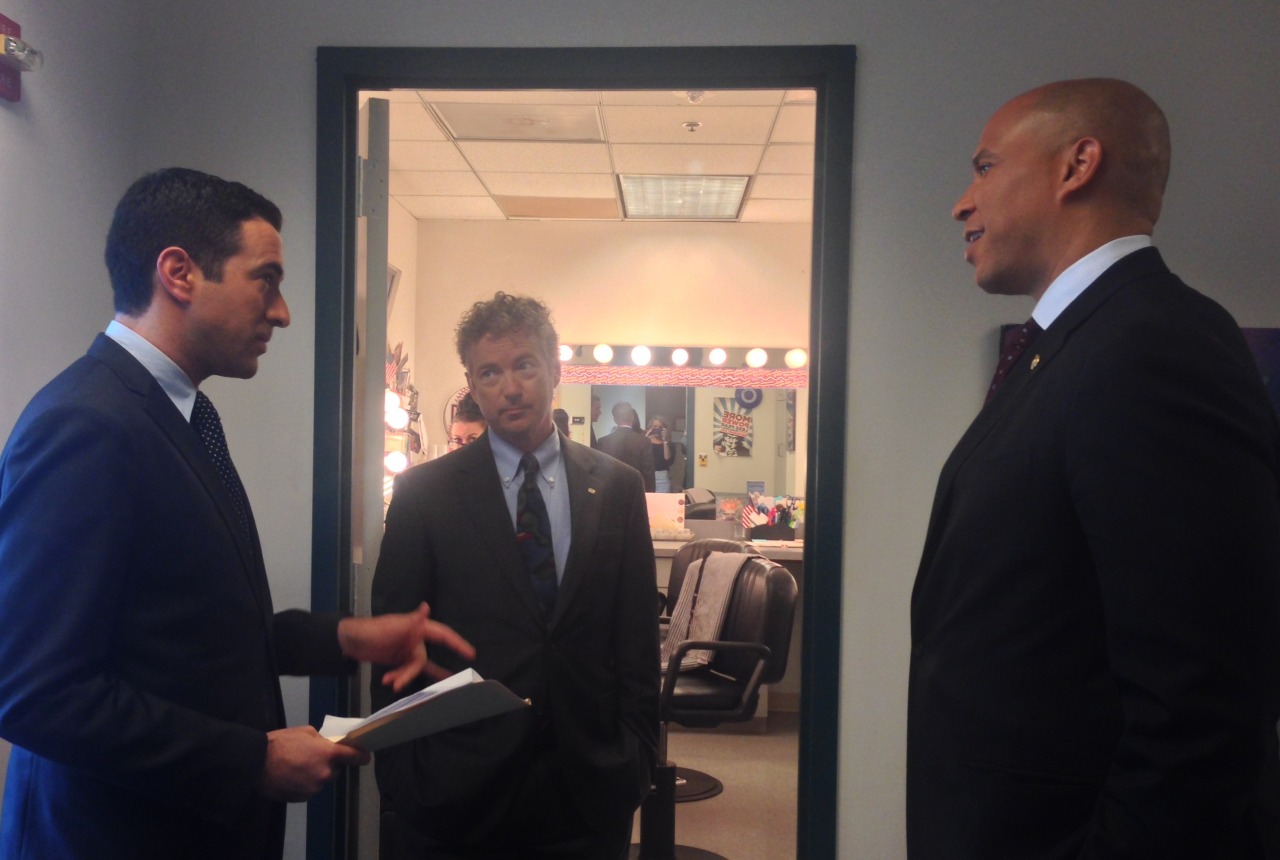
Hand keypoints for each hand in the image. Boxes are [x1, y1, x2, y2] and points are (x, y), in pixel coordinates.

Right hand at [257, 726, 368, 802]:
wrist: (257, 763)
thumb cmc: (281, 743)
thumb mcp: (305, 732)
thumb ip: (321, 740)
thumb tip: (328, 745)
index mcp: (328, 754)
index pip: (354, 756)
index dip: (361, 756)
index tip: (365, 757)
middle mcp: (325, 774)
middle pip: (335, 770)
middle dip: (328, 764)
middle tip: (311, 757)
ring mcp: (314, 788)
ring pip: (321, 781)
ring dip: (315, 775)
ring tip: (297, 767)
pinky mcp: (303, 798)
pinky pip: (310, 790)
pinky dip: (305, 784)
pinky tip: (291, 776)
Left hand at [337, 602, 475, 690]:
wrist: (349, 641)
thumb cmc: (372, 629)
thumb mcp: (393, 626)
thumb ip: (412, 620)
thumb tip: (426, 606)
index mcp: (418, 628)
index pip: (442, 635)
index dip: (457, 643)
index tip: (471, 654)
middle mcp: (415, 639)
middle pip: (424, 659)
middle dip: (414, 672)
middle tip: (409, 682)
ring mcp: (406, 651)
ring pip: (414, 669)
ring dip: (404, 677)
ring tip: (391, 683)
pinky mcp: (397, 661)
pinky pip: (404, 673)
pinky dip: (397, 678)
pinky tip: (387, 681)